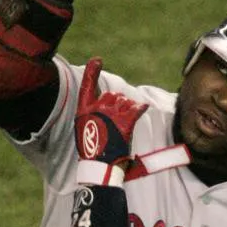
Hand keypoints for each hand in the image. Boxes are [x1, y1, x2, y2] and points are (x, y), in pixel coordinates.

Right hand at [74, 58, 148, 183]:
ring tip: (122, 125)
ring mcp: (111, 114)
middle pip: (112, 95)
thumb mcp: (84, 129)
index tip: (97, 60)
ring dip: (127, 109)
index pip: (87, 86)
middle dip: (116, 104)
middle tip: (115, 120)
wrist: (101, 166)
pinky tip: (143, 108)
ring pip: (125, 102)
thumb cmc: (92, 151)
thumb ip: (92, 114)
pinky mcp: (125, 121)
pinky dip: (140, 109)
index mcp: (83, 111)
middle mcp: (97, 109)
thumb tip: (103, 104)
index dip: (92, 72)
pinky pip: (136, 109)